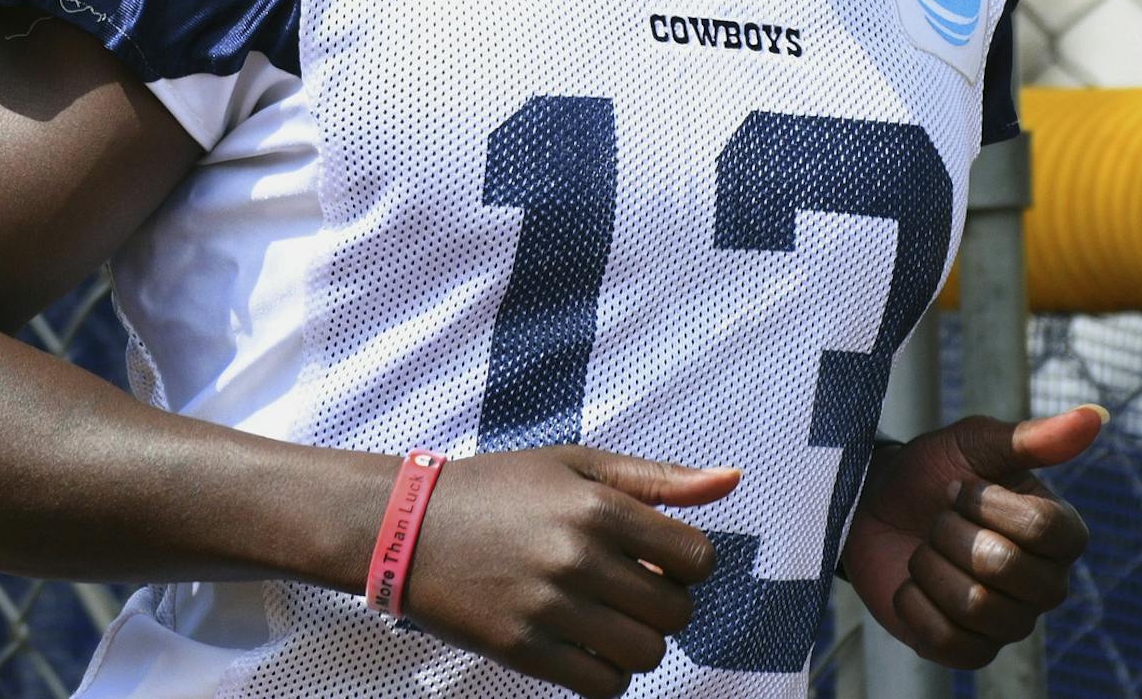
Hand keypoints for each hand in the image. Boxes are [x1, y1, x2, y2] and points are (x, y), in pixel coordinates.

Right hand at [401, 446, 737, 697]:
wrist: (408, 527)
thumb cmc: (500, 489)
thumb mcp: (576, 465)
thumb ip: (657, 478)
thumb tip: (733, 479)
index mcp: (597, 506)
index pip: (697, 558)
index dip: (687, 562)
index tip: (656, 557)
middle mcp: (578, 558)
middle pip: (676, 610)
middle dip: (664, 602)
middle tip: (630, 587)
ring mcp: (550, 609)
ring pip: (646, 653)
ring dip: (639, 640)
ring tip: (608, 617)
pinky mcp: (524, 651)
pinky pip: (604, 685)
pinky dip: (609, 674)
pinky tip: (587, 645)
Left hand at [838, 407, 1101, 668]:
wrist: (874, 507)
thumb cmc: (932, 471)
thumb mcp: (975, 443)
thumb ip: (1033, 437)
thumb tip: (1097, 415)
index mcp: (1060, 534)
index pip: (1045, 529)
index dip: (987, 504)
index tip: (959, 488)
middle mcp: (1046, 584)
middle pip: (1004, 568)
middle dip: (951, 533)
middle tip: (938, 520)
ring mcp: (1010, 623)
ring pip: (974, 606)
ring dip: (930, 566)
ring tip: (926, 549)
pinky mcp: (969, 651)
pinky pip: (947, 642)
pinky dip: (914, 604)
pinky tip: (913, 584)